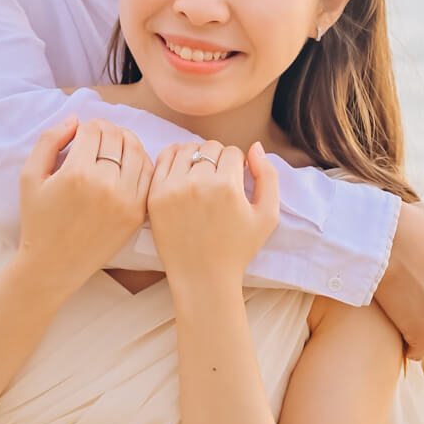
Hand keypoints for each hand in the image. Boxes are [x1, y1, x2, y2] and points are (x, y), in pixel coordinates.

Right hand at [18, 116, 151, 297]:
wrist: (53, 266)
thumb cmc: (38, 221)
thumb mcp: (30, 177)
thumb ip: (49, 141)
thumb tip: (75, 120)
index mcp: (77, 173)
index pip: (94, 129)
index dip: (87, 125)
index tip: (81, 134)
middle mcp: (106, 185)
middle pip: (117, 136)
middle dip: (106, 130)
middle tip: (97, 138)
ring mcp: (126, 200)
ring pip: (138, 151)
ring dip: (126, 142)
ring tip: (113, 148)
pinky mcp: (138, 214)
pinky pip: (148, 176)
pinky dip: (141, 163)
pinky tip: (126, 165)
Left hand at [146, 139, 279, 291]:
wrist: (203, 277)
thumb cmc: (238, 249)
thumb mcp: (267, 215)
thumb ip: (268, 176)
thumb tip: (256, 146)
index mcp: (227, 187)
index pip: (233, 151)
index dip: (238, 164)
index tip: (236, 180)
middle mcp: (198, 183)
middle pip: (210, 147)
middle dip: (218, 158)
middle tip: (219, 179)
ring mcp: (173, 188)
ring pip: (186, 149)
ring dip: (197, 156)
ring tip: (201, 175)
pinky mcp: (155, 195)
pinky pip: (164, 158)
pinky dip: (175, 158)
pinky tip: (183, 172)